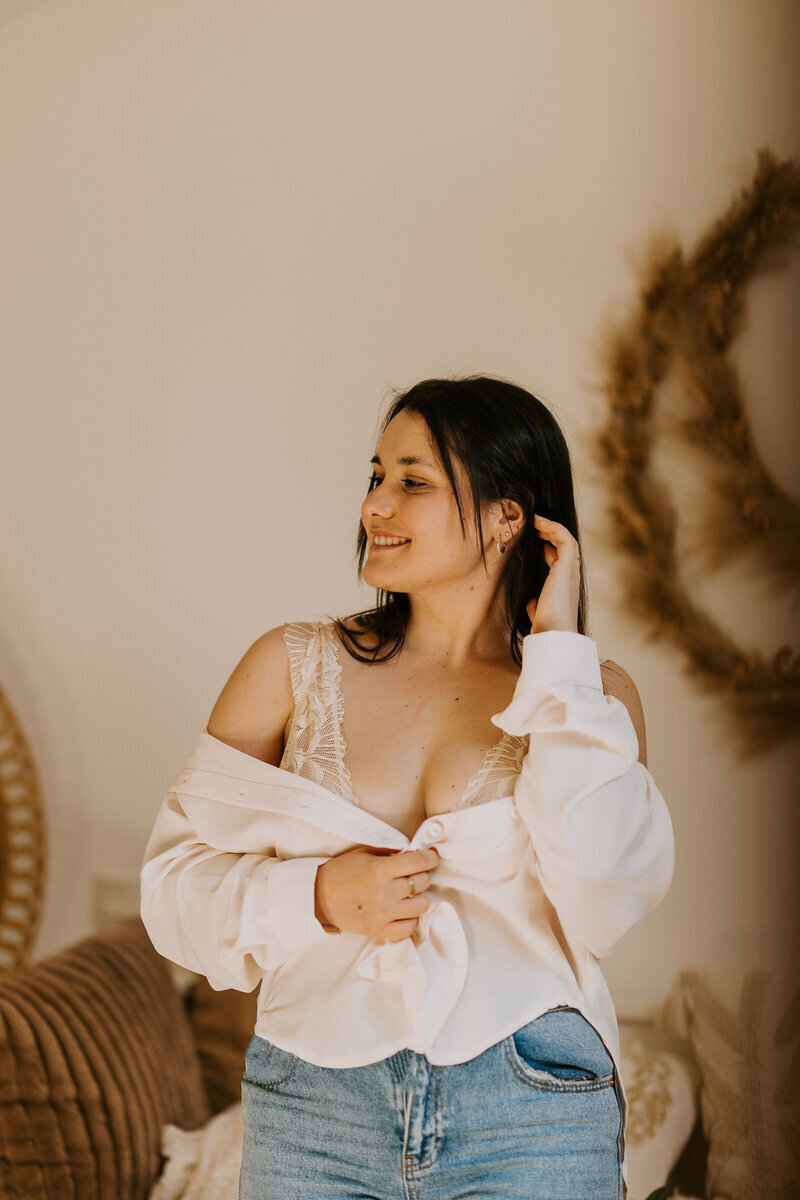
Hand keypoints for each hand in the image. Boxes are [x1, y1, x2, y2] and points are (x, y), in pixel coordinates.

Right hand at [314, 846, 439, 940]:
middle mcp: (384, 892)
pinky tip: (401, 911)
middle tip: (411, 875)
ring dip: (418, 898)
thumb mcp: (364, 853)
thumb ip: (390, 852)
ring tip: (407, 894)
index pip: (419, 862)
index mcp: (379, 869)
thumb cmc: (342, 871)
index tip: (431, 858)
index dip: (430, 858)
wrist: (318, 897)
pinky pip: (409, 928)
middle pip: (423, 882)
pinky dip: (409, 919)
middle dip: (421, 875)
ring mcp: (383, 914)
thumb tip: (414, 851)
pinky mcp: (379, 931)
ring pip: (421, 906)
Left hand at [526, 514, 579, 633]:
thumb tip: (531, 602)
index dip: (547, 548)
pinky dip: (552, 527)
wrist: (553, 631)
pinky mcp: (568, 565)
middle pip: (565, 547)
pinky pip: (564, 538)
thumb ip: (536, 605)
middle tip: (534, 525)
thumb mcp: (538, 613)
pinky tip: (538, 522)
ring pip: (567, 540)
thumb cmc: (545, 626)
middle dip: (550, 534)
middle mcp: (571, 576)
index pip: (559, 561)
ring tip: (535, 519)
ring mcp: (571, 569)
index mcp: (564, 586)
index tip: (534, 540)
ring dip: (551, 528)